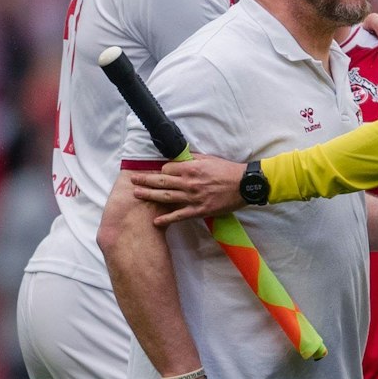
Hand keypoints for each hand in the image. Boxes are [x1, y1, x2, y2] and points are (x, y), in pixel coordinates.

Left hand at [132, 154, 246, 226]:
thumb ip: (192, 158)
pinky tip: (156, 221)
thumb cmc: (228, 170)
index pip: (167, 169)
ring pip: (166, 197)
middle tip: (133, 180)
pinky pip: (179, 215)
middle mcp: (189, 183)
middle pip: (161, 182)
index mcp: (191, 168)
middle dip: (145, 180)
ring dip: (149, 195)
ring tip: (137, 194)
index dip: (161, 171)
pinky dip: (167, 218)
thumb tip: (179, 157)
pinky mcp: (199, 210)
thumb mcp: (209, 158)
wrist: (244, 185)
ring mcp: (193, 198)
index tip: (159, 173)